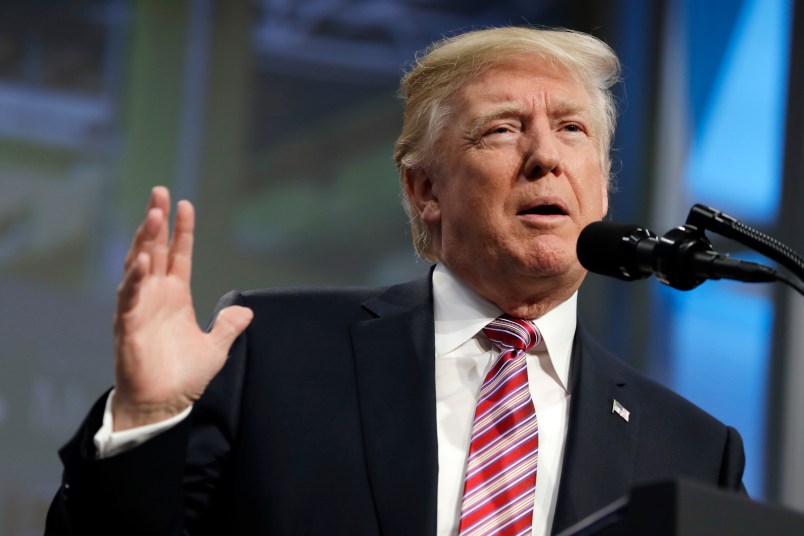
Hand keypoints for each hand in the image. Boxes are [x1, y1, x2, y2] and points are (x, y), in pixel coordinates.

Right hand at [112, 187, 252, 430]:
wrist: (163, 404)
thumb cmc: (183, 376)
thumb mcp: (216, 348)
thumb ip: (228, 326)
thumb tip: (247, 311)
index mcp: (176, 296)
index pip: (179, 255)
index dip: (182, 231)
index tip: (185, 204)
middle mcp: (156, 296)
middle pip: (155, 250)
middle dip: (157, 221)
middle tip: (160, 192)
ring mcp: (140, 307)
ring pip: (139, 266)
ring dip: (145, 241)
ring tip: (154, 216)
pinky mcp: (128, 325)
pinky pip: (129, 297)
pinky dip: (134, 279)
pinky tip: (142, 260)